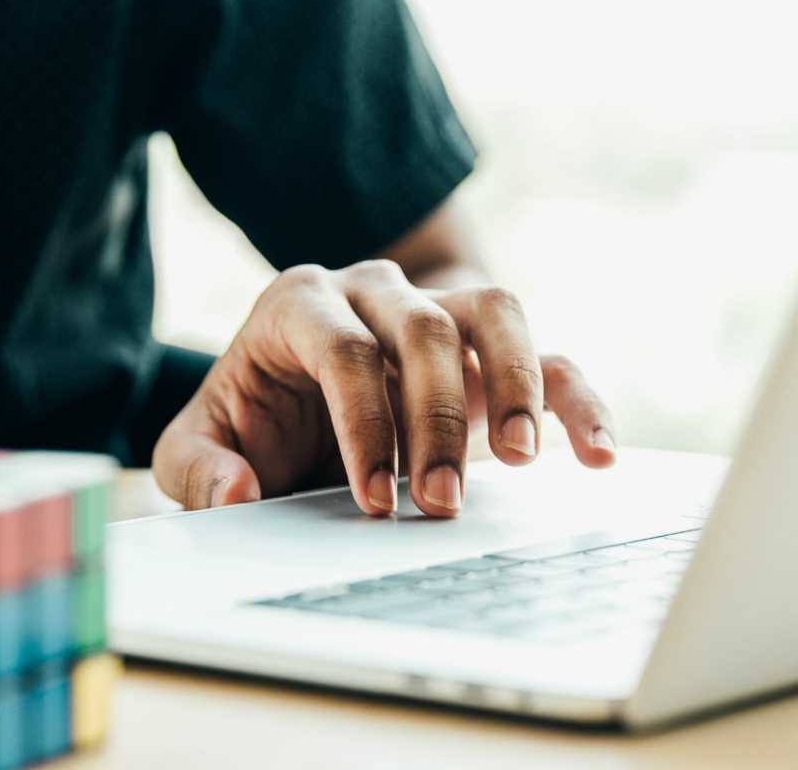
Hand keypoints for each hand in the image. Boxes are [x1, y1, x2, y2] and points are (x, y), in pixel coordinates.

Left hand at [152, 260, 617, 517]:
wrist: (300, 395)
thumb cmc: (252, 421)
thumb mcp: (199, 446)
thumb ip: (199, 470)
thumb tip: (238, 494)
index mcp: (299, 303)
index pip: (341, 347)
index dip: (363, 422)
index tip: (375, 500)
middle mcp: (374, 291)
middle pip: (421, 330)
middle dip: (435, 423)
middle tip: (439, 506)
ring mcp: (438, 309)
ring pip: (493, 314)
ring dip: (514, 386)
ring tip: (523, 462)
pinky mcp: (488, 350)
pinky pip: (549, 357)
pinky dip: (577, 401)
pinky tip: (599, 453)